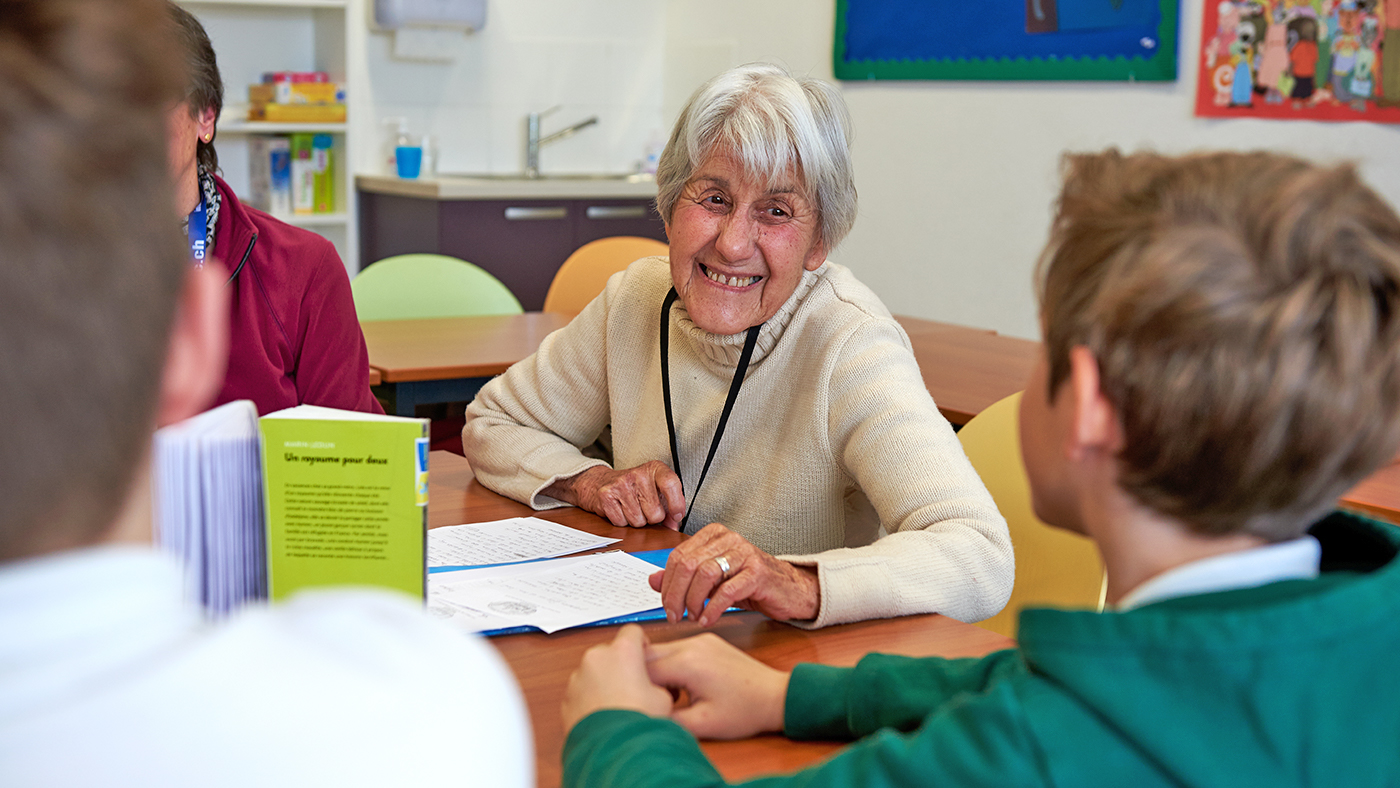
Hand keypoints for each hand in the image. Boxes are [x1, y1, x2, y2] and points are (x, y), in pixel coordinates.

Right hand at [546, 461, 684, 529]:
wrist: (600, 482)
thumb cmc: (634, 489)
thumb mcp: (655, 491)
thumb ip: (669, 507)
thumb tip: (674, 525)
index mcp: (655, 469)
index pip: (670, 484)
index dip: (676, 504)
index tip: (677, 515)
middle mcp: (638, 474)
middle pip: (655, 513)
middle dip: (652, 518)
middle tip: (644, 508)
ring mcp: (621, 484)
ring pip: (638, 521)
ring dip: (636, 521)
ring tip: (631, 507)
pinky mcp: (607, 496)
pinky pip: (622, 523)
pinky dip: (622, 521)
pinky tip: (620, 510)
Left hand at [562, 625, 674, 734]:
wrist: (612, 749)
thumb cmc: (638, 722)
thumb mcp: (662, 699)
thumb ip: (655, 683)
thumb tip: (651, 688)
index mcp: (622, 651)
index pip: (632, 631)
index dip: (641, 642)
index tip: (643, 654)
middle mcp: (596, 658)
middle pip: (610, 651)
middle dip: (620, 665)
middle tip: (633, 686)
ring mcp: (578, 677)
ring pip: (593, 672)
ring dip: (603, 682)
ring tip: (617, 705)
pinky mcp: (567, 697)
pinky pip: (581, 691)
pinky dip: (590, 698)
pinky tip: (603, 715)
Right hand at [646, 633, 789, 739]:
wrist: (775, 696)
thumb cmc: (744, 711)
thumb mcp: (702, 724)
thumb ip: (667, 718)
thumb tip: (644, 713)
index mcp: (687, 662)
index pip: (640, 670)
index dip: (637, 689)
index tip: (643, 703)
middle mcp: (691, 644)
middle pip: (646, 653)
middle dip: (641, 676)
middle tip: (651, 698)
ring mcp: (700, 639)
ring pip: (660, 649)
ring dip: (655, 670)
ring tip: (671, 694)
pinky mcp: (706, 640)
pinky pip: (675, 647)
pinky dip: (670, 664)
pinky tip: (682, 684)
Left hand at [648, 524, 819, 626]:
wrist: (789, 590)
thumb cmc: (749, 584)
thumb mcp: (712, 580)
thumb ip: (683, 578)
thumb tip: (652, 581)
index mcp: (714, 535)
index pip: (679, 555)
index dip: (668, 583)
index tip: (666, 605)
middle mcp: (729, 539)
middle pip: (689, 564)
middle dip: (676, 594)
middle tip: (674, 615)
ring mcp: (745, 554)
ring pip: (705, 574)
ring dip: (693, 601)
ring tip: (692, 617)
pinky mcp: (758, 573)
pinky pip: (727, 591)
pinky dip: (712, 608)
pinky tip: (708, 619)